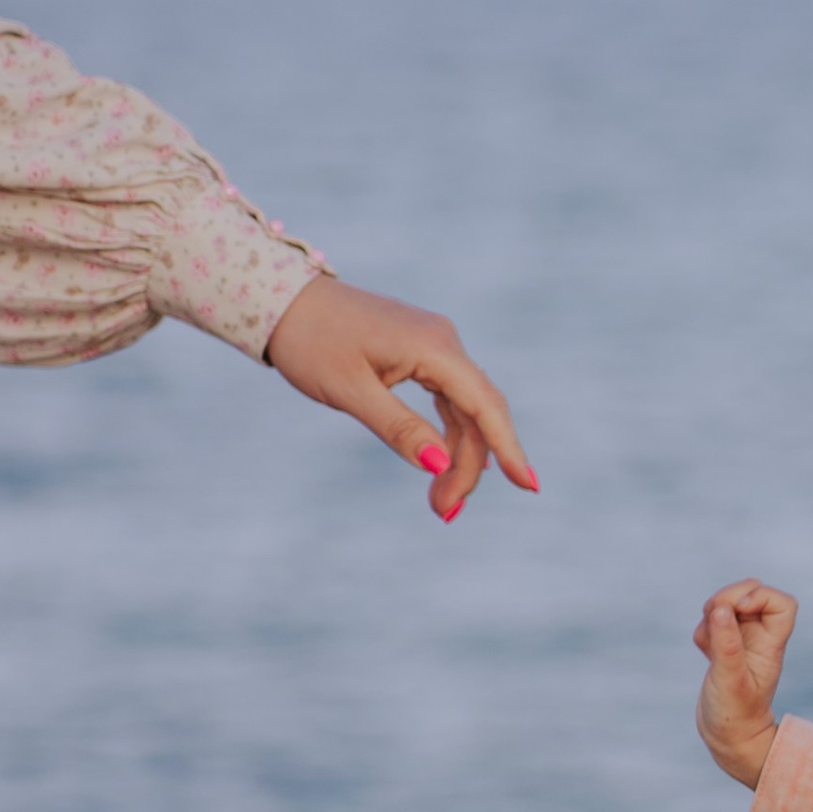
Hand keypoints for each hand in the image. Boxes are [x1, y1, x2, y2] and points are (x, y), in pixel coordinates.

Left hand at [263, 277, 536, 521]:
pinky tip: (443, 462)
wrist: (284, 299)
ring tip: (439, 501)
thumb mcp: (350, 391)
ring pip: (464, 409)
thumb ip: (399, 428)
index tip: (528, 486)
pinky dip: (447, 434)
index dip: (508, 448)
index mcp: (433, 347)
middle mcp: (443, 341)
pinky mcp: (421, 350)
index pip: (483, 406)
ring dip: (457, 456)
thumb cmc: (311, 341)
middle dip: (470, 466)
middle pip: (477, 413)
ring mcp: (434, 344)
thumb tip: (440, 466)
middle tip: (445, 513)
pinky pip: (448, 398)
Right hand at [694, 579, 796, 784]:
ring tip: (707, 643)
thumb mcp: (729, 680)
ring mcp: (742, 641)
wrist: (728, 738)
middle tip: (715, 617)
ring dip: (712, 614)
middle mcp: (760, 639)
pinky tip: (705, 653)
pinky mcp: (723, 648)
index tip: (740, 611)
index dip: (761, 596)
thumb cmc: (735, 715)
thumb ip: (726, 644)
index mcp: (771, 644)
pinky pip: (712, 623)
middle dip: (728, 598)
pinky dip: (704, 631)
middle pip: (751, 593)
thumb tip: (721, 608)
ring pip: (728, 605)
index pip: (782, 603)